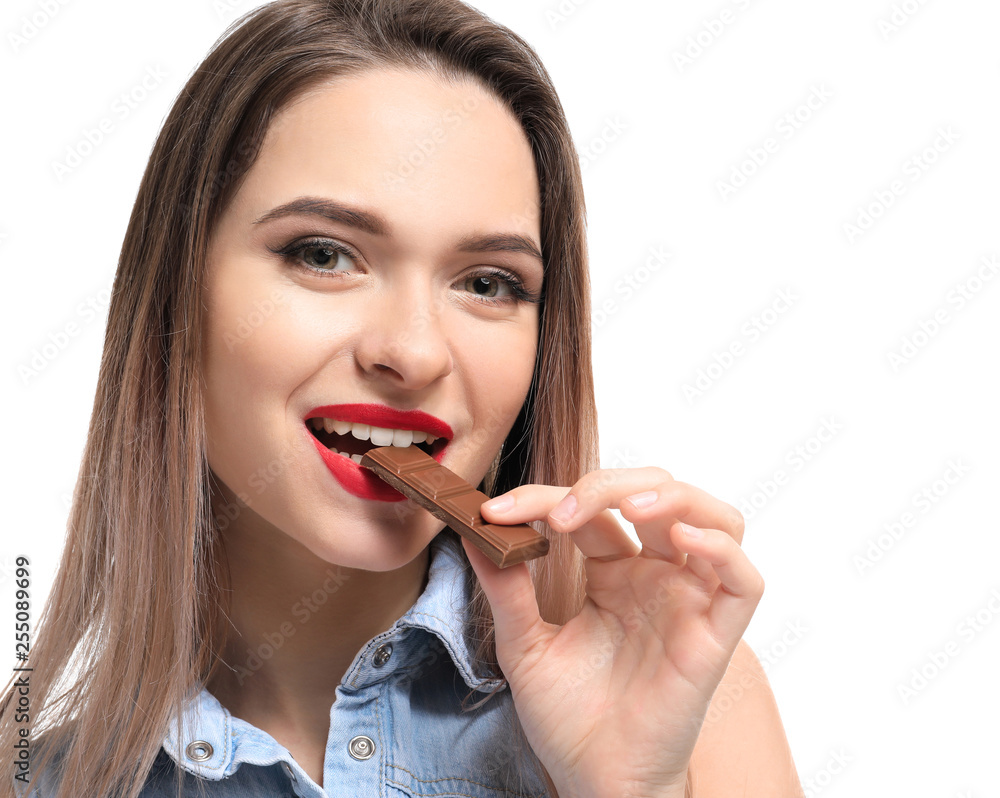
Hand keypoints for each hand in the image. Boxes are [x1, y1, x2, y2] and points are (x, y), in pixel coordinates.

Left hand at [462, 466, 763, 797]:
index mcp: (612, 571)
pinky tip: (682, 538)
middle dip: (609, 485)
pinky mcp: (716, 635)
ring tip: (627, 508)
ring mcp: (690, 601)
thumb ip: (506, 588)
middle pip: (655, 494)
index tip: (498, 512)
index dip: (546, 498)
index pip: (591, 511)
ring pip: (714, 517)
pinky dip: (720, 546)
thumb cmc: (567, 718)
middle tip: (562, 512)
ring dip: (673, 498)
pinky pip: (743, 579)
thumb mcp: (525, 645)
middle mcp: (656, 576)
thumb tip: (475, 530)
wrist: (593, 780)